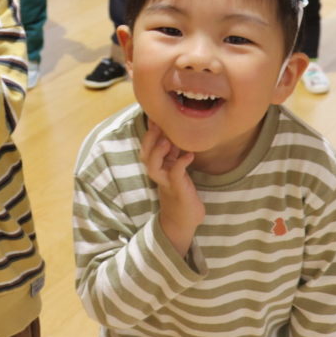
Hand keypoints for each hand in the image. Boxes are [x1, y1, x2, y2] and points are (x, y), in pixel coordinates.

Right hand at [140, 122, 203, 256]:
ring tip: (167, 140)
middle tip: (157, 123)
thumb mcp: (176, 169)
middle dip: (149, 139)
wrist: (184, 221)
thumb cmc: (181, 193)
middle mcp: (159, 174)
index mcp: (158, 167)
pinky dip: (181, 164)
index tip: (155, 115)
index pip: (147, 147)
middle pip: (145, 155)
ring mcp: (167, 183)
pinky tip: (189, 156)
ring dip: (158, 153)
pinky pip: (176, 176)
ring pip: (153, 167)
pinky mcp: (178, 190)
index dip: (150, 132)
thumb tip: (174, 133)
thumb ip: (173, 153)